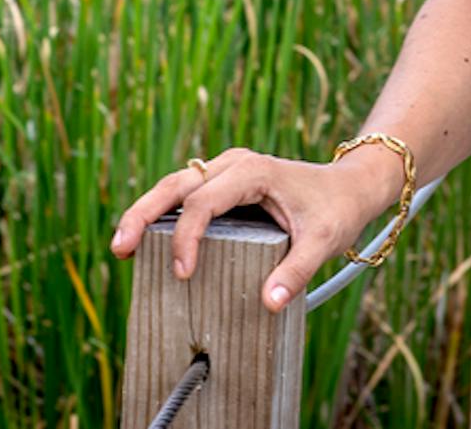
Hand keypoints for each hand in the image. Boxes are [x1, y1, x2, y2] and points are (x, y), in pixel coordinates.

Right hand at [108, 145, 400, 311]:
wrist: (350, 186)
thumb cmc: (336, 211)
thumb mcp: (323, 241)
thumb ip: (297, 271)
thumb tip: (268, 304)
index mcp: (252, 172)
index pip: (203, 201)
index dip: (187, 236)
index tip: (183, 274)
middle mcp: (233, 165)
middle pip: (175, 184)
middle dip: (143, 214)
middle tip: (119, 249)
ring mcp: (226, 171)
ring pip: (174, 185)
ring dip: (146, 212)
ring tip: (122, 247)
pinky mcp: (224, 184)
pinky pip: (186, 195)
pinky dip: (163, 215)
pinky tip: (148, 242)